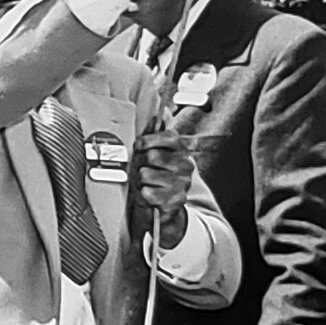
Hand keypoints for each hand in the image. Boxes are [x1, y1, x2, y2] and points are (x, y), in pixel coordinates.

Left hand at [130, 126, 192, 245]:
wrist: (165, 207)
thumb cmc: (156, 178)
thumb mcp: (153, 155)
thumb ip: (153, 136)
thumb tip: (157, 116)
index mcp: (182, 151)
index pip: (168, 137)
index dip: (148, 139)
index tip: (139, 145)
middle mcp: (185, 165)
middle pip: (151, 155)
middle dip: (139, 164)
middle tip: (141, 170)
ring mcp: (182, 183)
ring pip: (145, 174)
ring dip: (139, 181)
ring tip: (145, 184)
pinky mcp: (176, 200)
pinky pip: (147, 192)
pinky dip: (143, 195)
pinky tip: (149, 195)